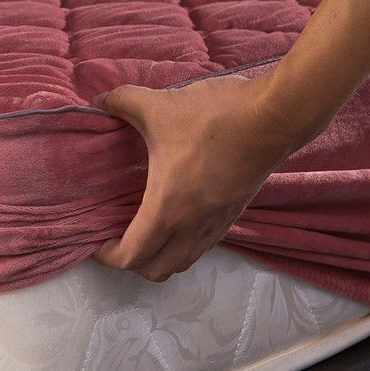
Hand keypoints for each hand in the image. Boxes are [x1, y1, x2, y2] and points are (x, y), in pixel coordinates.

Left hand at [92, 72, 304, 281]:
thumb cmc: (214, 117)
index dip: (109, 257)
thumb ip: (122, 101)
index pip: (132, 255)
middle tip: (117, 241)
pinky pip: (203, 246)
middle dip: (133, 265)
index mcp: (167, 209)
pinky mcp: (233, 214)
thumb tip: (97, 100)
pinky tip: (176, 223)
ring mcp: (216, 223)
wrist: (273, 118)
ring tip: (144, 236)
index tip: (96, 245)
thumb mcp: (158, 106)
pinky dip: (183, 247)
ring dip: (160, 259)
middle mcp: (192, 226)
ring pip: (183, 262)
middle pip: (157, 270)